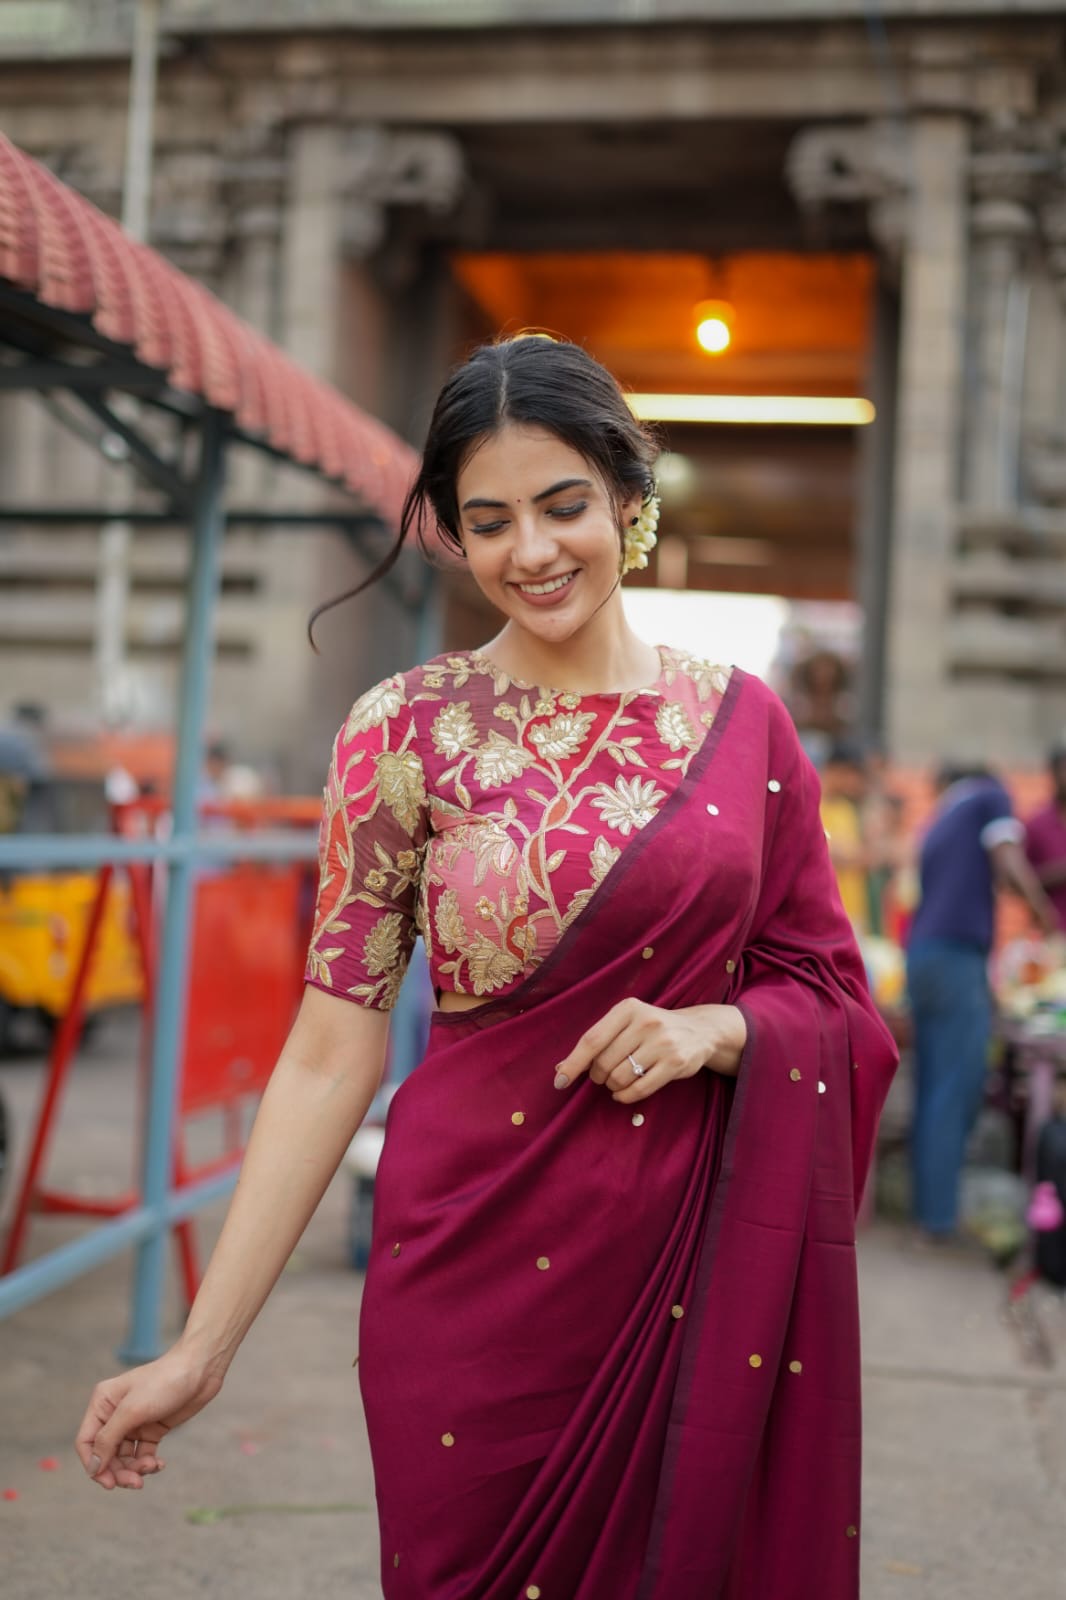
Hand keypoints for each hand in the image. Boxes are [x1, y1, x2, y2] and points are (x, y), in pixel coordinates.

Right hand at [74, 1342, 224, 1490]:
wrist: (201, 1370)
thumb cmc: (165, 1382)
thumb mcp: (132, 1410)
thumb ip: (109, 1438)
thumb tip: (93, 1467)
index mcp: (103, 1403)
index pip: (87, 1442)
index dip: (94, 1465)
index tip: (109, 1484)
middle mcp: (114, 1414)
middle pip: (106, 1454)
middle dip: (119, 1471)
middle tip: (136, 1482)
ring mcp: (134, 1423)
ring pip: (124, 1458)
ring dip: (135, 1469)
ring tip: (152, 1467)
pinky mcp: (152, 1429)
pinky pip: (142, 1454)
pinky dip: (148, 1463)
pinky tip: (159, 1464)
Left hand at [553, 999, 746, 1103]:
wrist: (699, 1030)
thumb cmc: (651, 1029)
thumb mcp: (625, 1025)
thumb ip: (596, 1042)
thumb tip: (560, 1070)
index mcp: (628, 1009)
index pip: (592, 1039)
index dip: (573, 1063)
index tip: (560, 1081)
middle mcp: (646, 1022)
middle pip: (604, 1062)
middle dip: (598, 1075)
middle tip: (603, 1076)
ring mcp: (663, 1042)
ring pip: (620, 1077)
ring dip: (613, 1086)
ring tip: (618, 1081)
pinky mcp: (676, 1062)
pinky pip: (640, 1089)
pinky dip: (625, 1096)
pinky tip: (623, 1094)